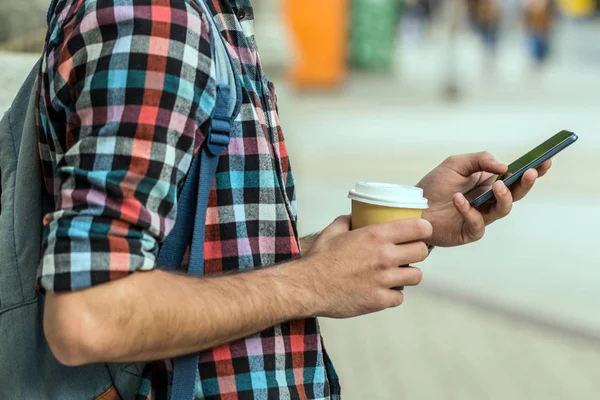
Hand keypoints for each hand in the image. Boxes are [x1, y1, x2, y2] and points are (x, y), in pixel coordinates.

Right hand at [298, 216, 431, 318]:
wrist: (307, 286)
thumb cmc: (319, 259)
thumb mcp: (332, 231)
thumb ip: (347, 221)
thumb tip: (355, 216)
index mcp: (376, 236)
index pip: (418, 228)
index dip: (424, 229)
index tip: (422, 232)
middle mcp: (385, 256)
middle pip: (422, 252)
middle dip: (417, 251)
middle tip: (408, 253)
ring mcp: (384, 280)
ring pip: (416, 276)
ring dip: (408, 274)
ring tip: (397, 273)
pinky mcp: (379, 300)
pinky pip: (399, 297)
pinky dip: (393, 294)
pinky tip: (383, 290)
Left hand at [417, 152, 551, 246]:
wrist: (413, 207)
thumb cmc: (434, 185)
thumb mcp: (456, 164)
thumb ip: (480, 160)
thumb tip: (504, 166)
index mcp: (489, 183)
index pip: (515, 177)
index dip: (533, 171)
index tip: (545, 161)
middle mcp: (489, 200)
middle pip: (516, 194)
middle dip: (525, 184)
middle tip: (529, 173)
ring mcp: (481, 217)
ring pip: (503, 209)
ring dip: (503, 196)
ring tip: (496, 185)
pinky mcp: (470, 231)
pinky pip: (477, 222)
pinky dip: (468, 210)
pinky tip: (458, 199)